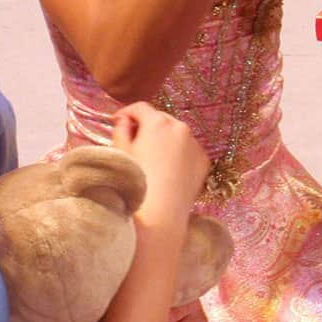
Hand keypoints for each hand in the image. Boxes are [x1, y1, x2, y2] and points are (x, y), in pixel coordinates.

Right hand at [110, 103, 208, 224]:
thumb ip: (121, 129)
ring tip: (152, 158)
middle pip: (160, 119)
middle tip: (134, 140)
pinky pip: (188, 150)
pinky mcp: (203, 160)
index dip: (126, 112)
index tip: (118, 121)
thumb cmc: (135, 181)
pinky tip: (168, 170)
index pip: (140, 107)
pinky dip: (178, 153)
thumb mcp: (120, 152)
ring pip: (176, 134)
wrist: (160, 214)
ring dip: (164, 139)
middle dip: (147, 125)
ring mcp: (195, 144)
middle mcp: (180, 127)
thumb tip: (124, 120)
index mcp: (157, 122)